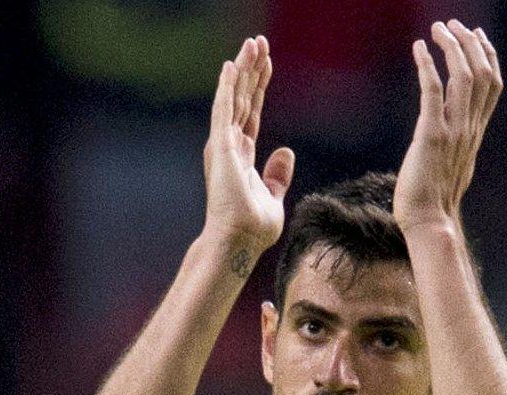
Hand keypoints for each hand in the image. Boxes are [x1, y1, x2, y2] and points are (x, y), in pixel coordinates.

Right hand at [203, 35, 295, 257]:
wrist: (240, 241)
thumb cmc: (253, 227)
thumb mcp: (273, 197)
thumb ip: (276, 176)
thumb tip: (285, 152)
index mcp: (241, 156)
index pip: (252, 112)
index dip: (258, 86)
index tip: (266, 63)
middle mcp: (229, 146)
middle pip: (243, 98)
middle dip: (251, 70)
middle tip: (258, 42)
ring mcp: (224, 145)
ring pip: (234, 98)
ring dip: (242, 70)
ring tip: (250, 44)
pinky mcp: (221, 147)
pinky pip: (225, 110)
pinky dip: (227, 87)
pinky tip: (231, 65)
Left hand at [394, 20, 502, 232]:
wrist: (428, 222)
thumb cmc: (434, 198)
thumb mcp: (453, 163)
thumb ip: (456, 142)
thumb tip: (452, 133)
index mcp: (475, 132)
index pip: (492, 84)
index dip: (487, 55)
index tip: (477, 35)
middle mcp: (469, 127)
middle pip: (483, 73)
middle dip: (470, 43)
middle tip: (453, 24)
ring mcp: (453, 131)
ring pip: (463, 77)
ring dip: (451, 47)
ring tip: (438, 28)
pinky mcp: (431, 136)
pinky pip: (433, 92)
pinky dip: (427, 66)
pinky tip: (418, 48)